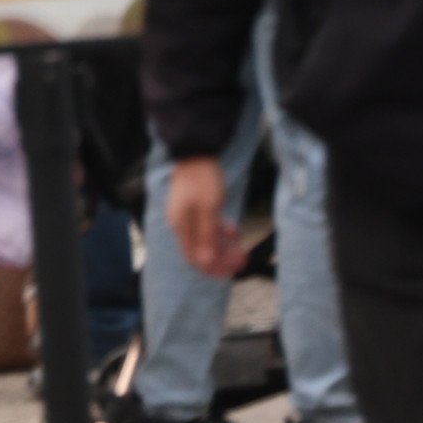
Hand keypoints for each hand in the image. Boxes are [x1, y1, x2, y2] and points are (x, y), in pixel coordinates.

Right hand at [165, 153, 245, 276]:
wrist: (197, 151)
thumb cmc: (202, 178)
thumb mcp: (209, 209)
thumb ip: (208, 237)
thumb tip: (206, 261)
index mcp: (182, 226)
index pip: (195, 258)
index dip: (212, 268)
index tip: (231, 272)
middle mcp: (182, 224)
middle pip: (201, 250)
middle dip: (222, 258)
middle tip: (241, 258)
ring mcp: (188, 215)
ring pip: (206, 239)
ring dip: (223, 245)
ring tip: (239, 245)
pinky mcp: (195, 208)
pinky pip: (208, 227)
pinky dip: (220, 232)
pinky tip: (232, 229)